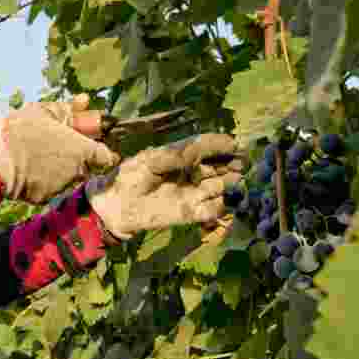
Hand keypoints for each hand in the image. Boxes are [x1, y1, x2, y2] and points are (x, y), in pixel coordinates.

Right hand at [0, 95, 119, 204]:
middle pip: (87, 168)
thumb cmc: (20, 130)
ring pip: (68, 179)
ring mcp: (61, 187)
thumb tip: (86, 100)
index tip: (92, 144)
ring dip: (61, 170)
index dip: (101, 152)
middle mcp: (77, 172)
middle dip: (77, 159)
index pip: (107, 158)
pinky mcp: (44, 198)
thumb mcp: (44, 111)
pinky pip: (49, 188)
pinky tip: (30, 169)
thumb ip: (69, 108)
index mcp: (83, 151)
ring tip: (40, 155)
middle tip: (59, 146)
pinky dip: (43, 180)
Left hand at [86, 133, 246, 240]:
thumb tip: (204, 145)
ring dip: (231, 183)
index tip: (236, 145)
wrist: (116, 206)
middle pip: (221, 167)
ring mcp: (194, 193)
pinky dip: (220, 205)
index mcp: (183, 156)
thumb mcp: (152, 160)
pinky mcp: (191, 213)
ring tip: (234, 180)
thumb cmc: (130, 176)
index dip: (224, 145)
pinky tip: (219, 200)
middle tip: (242, 163)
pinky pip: (213, 209)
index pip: (209, 147)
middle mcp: (193, 173)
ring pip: (222, 187)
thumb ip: (178, 154)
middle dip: (233, 164)